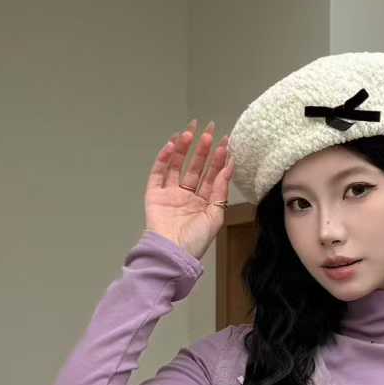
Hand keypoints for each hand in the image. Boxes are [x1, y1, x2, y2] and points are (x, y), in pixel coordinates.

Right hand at [144, 117, 233, 262]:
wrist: (171, 253)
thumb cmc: (195, 241)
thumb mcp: (215, 216)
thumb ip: (221, 191)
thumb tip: (229, 167)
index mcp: (204, 203)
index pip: (212, 176)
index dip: (218, 159)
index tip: (225, 141)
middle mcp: (187, 196)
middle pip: (196, 167)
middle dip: (203, 149)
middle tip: (209, 130)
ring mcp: (170, 194)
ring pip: (177, 166)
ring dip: (184, 149)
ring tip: (191, 133)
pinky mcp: (154, 195)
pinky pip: (158, 173)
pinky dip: (163, 158)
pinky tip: (171, 145)